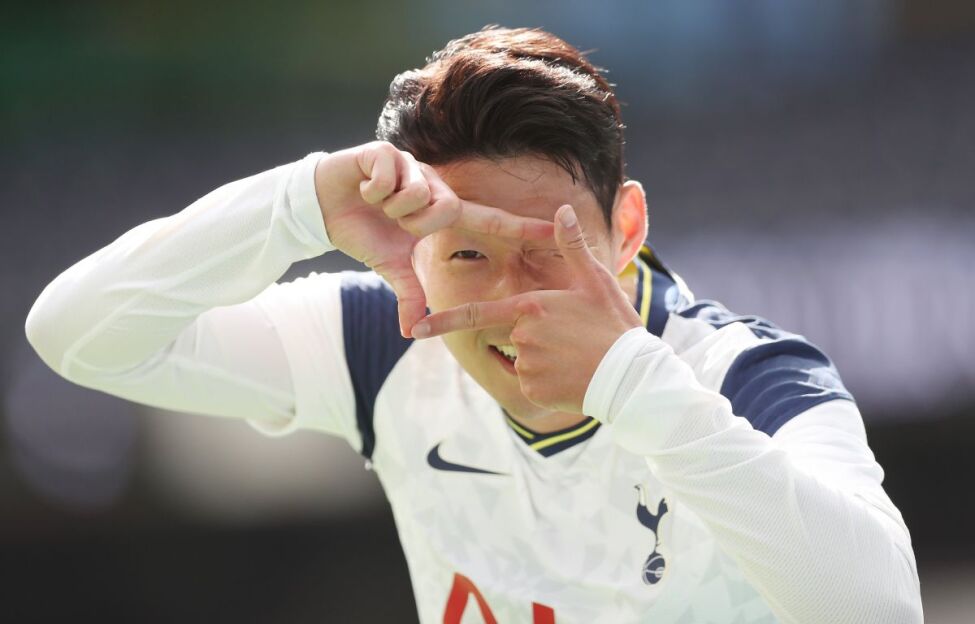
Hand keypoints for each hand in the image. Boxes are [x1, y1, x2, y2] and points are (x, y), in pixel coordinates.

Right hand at [314, 141, 554, 337]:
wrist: (323, 206)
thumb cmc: (364, 231)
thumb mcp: (390, 266)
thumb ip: (409, 294)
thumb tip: (412, 332)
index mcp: (442, 211)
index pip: (490, 221)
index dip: (523, 228)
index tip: (558, 231)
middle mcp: (435, 185)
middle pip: (449, 208)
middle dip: (416, 222)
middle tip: (394, 220)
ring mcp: (413, 166)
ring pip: (418, 193)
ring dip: (392, 206)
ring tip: (377, 202)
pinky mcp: (387, 152)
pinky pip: (390, 176)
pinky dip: (373, 189)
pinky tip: (363, 187)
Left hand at [411, 204, 643, 412]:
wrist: (632, 377)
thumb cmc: (614, 325)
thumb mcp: (595, 281)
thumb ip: (572, 246)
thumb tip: (563, 210)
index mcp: (531, 307)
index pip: (476, 314)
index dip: (442, 322)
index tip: (415, 330)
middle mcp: (522, 336)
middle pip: (516, 335)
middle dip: (539, 338)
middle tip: (574, 341)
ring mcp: (526, 366)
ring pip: (525, 361)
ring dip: (545, 360)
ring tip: (577, 357)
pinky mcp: (533, 391)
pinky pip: (532, 383)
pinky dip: (548, 382)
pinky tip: (573, 376)